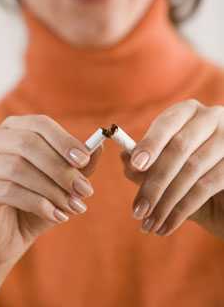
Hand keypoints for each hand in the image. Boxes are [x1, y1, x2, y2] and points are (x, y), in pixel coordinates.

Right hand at [0, 115, 101, 266]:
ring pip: (18, 167)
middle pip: (28, 142)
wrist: (6, 240)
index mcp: (13, 131)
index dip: (64, 140)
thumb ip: (78, 166)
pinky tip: (56, 215)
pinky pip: (8, 190)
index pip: (39, 124)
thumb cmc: (34, 206)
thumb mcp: (61, 184)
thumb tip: (98, 147)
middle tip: (85, 190)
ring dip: (53, 189)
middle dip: (61, 168)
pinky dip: (38, 203)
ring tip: (74, 207)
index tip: (85, 160)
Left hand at [121, 99, 223, 239]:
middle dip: (155, 182)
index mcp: (188, 112)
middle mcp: (211, 118)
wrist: (222, 200)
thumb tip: (124, 158)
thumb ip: (146, 164)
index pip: (167, 122)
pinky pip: (207, 186)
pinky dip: (183, 209)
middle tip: (137, 210)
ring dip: (166, 201)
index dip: (150, 143)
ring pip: (192, 169)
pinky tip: (167, 225)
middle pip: (179, 147)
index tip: (134, 165)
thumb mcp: (166, 170)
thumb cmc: (190, 178)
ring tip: (149, 224)